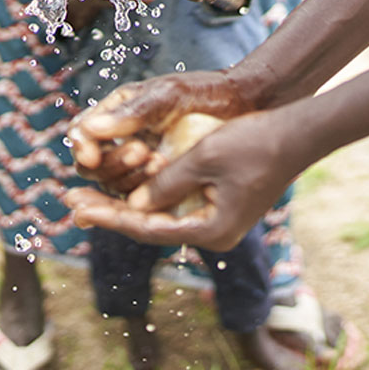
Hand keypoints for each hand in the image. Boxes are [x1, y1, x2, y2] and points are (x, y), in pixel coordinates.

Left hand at [65, 106, 302, 250]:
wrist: (298, 134)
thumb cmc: (255, 142)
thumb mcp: (204, 157)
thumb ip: (166, 182)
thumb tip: (133, 204)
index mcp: (212, 231)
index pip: (147, 227)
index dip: (109, 216)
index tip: (76, 205)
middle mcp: (214, 235)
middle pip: (150, 226)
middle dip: (109, 212)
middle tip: (70, 200)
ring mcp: (218, 222)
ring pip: (160, 216)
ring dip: (125, 203)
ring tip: (87, 195)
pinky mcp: (220, 207)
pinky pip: (176, 205)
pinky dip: (149, 195)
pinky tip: (123, 186)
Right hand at [69, 70, 254, 184]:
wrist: (242, 108)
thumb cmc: (202, 92)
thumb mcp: (167, 96)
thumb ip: (131, 114)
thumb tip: (89, 130)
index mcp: (114, 115)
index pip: (82, 136)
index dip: (82, 148)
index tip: (92, 154)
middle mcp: (121, 142)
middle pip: (93, 168)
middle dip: (113, 164)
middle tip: (142, 151)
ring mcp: (140, 167)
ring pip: (115, 186)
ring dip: (131, 178)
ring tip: (158, 160)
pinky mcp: (160, 186)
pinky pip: (141, 200)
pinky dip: (147, 194)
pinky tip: (164, 176)